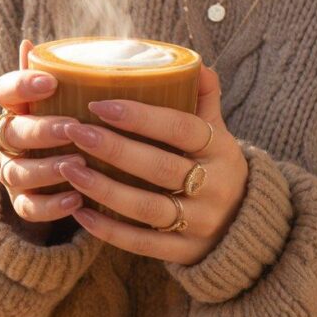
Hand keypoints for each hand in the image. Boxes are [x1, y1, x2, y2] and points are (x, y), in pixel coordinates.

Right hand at [0, 39, 86, 229]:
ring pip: (17, 172)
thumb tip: (36, 42)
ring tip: (77, 165)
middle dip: (42, 131)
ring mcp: (14, 172)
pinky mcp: (23, 203)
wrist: (69, 173)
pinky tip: (77, 200)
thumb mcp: (71, 98)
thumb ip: (63, 74)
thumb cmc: (74, 124)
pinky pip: (28, 208)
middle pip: (12, 133)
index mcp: (18, 109)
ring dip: (47, 169)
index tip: (49, 83)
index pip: (4, 91)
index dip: (22, 86)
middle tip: (73, 128)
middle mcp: (9, 140)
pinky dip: (51, 206)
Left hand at [56, 63, 248, 265]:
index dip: (142, 116)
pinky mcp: (185, 253)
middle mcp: (214, 187)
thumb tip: (194, 63)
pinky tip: (80, 212)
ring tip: (70, 170)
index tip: (100, 104)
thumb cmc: (217, 169)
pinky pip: (142, 243)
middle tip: (76, 132)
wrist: (246, 228)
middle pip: (161, 168)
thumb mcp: (220, 134)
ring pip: (148, 208)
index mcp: (222, 150)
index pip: (182, 128)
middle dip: (115, 149)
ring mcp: (200, 223)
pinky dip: (108, 229)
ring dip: (105, 189)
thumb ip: (205, 99)